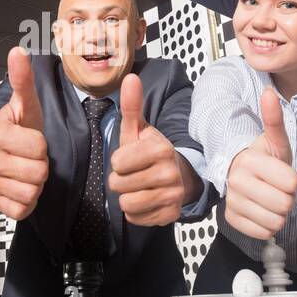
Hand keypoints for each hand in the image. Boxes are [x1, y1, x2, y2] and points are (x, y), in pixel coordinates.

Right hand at [0, 48, 48, 219]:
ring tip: (28, 172)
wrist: (5, 157)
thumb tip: (18, 50)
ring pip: (32, 192)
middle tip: (32, 158)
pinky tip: (22, 188)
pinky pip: (24, 209)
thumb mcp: (26, 105)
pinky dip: (29, 201)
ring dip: (37, 184)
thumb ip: (23, 80)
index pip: (38, 147)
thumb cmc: (20, 129)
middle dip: (42, 166)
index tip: (31, 140)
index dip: (42, 144)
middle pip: (38, 172)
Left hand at [107, 74, 190, 225]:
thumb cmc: (150, 152)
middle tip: (135, 174)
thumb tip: (129, 77)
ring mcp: (172, 196)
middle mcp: (170, 173)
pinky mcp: (170, 215)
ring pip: (126, 204)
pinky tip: (147, 200)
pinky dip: (136, 212)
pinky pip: (135, 218)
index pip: (117, 163)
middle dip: (121, 180)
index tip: (131, 158)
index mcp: (161, 149)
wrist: (179, 176)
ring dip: (127, 197)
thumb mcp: (138, 129)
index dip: (119, 161)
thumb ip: (131, 106)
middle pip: (118, 185)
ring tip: (139, 187)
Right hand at [223, 87, 296, 239]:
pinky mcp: (232, 220)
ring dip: (279, 214)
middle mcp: (237, 181)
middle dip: (288, 199)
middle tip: (278, 189)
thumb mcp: (275, 141)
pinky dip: (268, 226)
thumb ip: (274, 120)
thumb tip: (269, 92)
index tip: (284, 175)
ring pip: (275, 222)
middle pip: (285, 204)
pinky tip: (262, 212)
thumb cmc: (264, 160)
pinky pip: (263, 233)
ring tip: (271, 200)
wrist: (242, 176)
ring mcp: (232, 202)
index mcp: (250, 161)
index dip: (294, 181)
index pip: (292, 184)